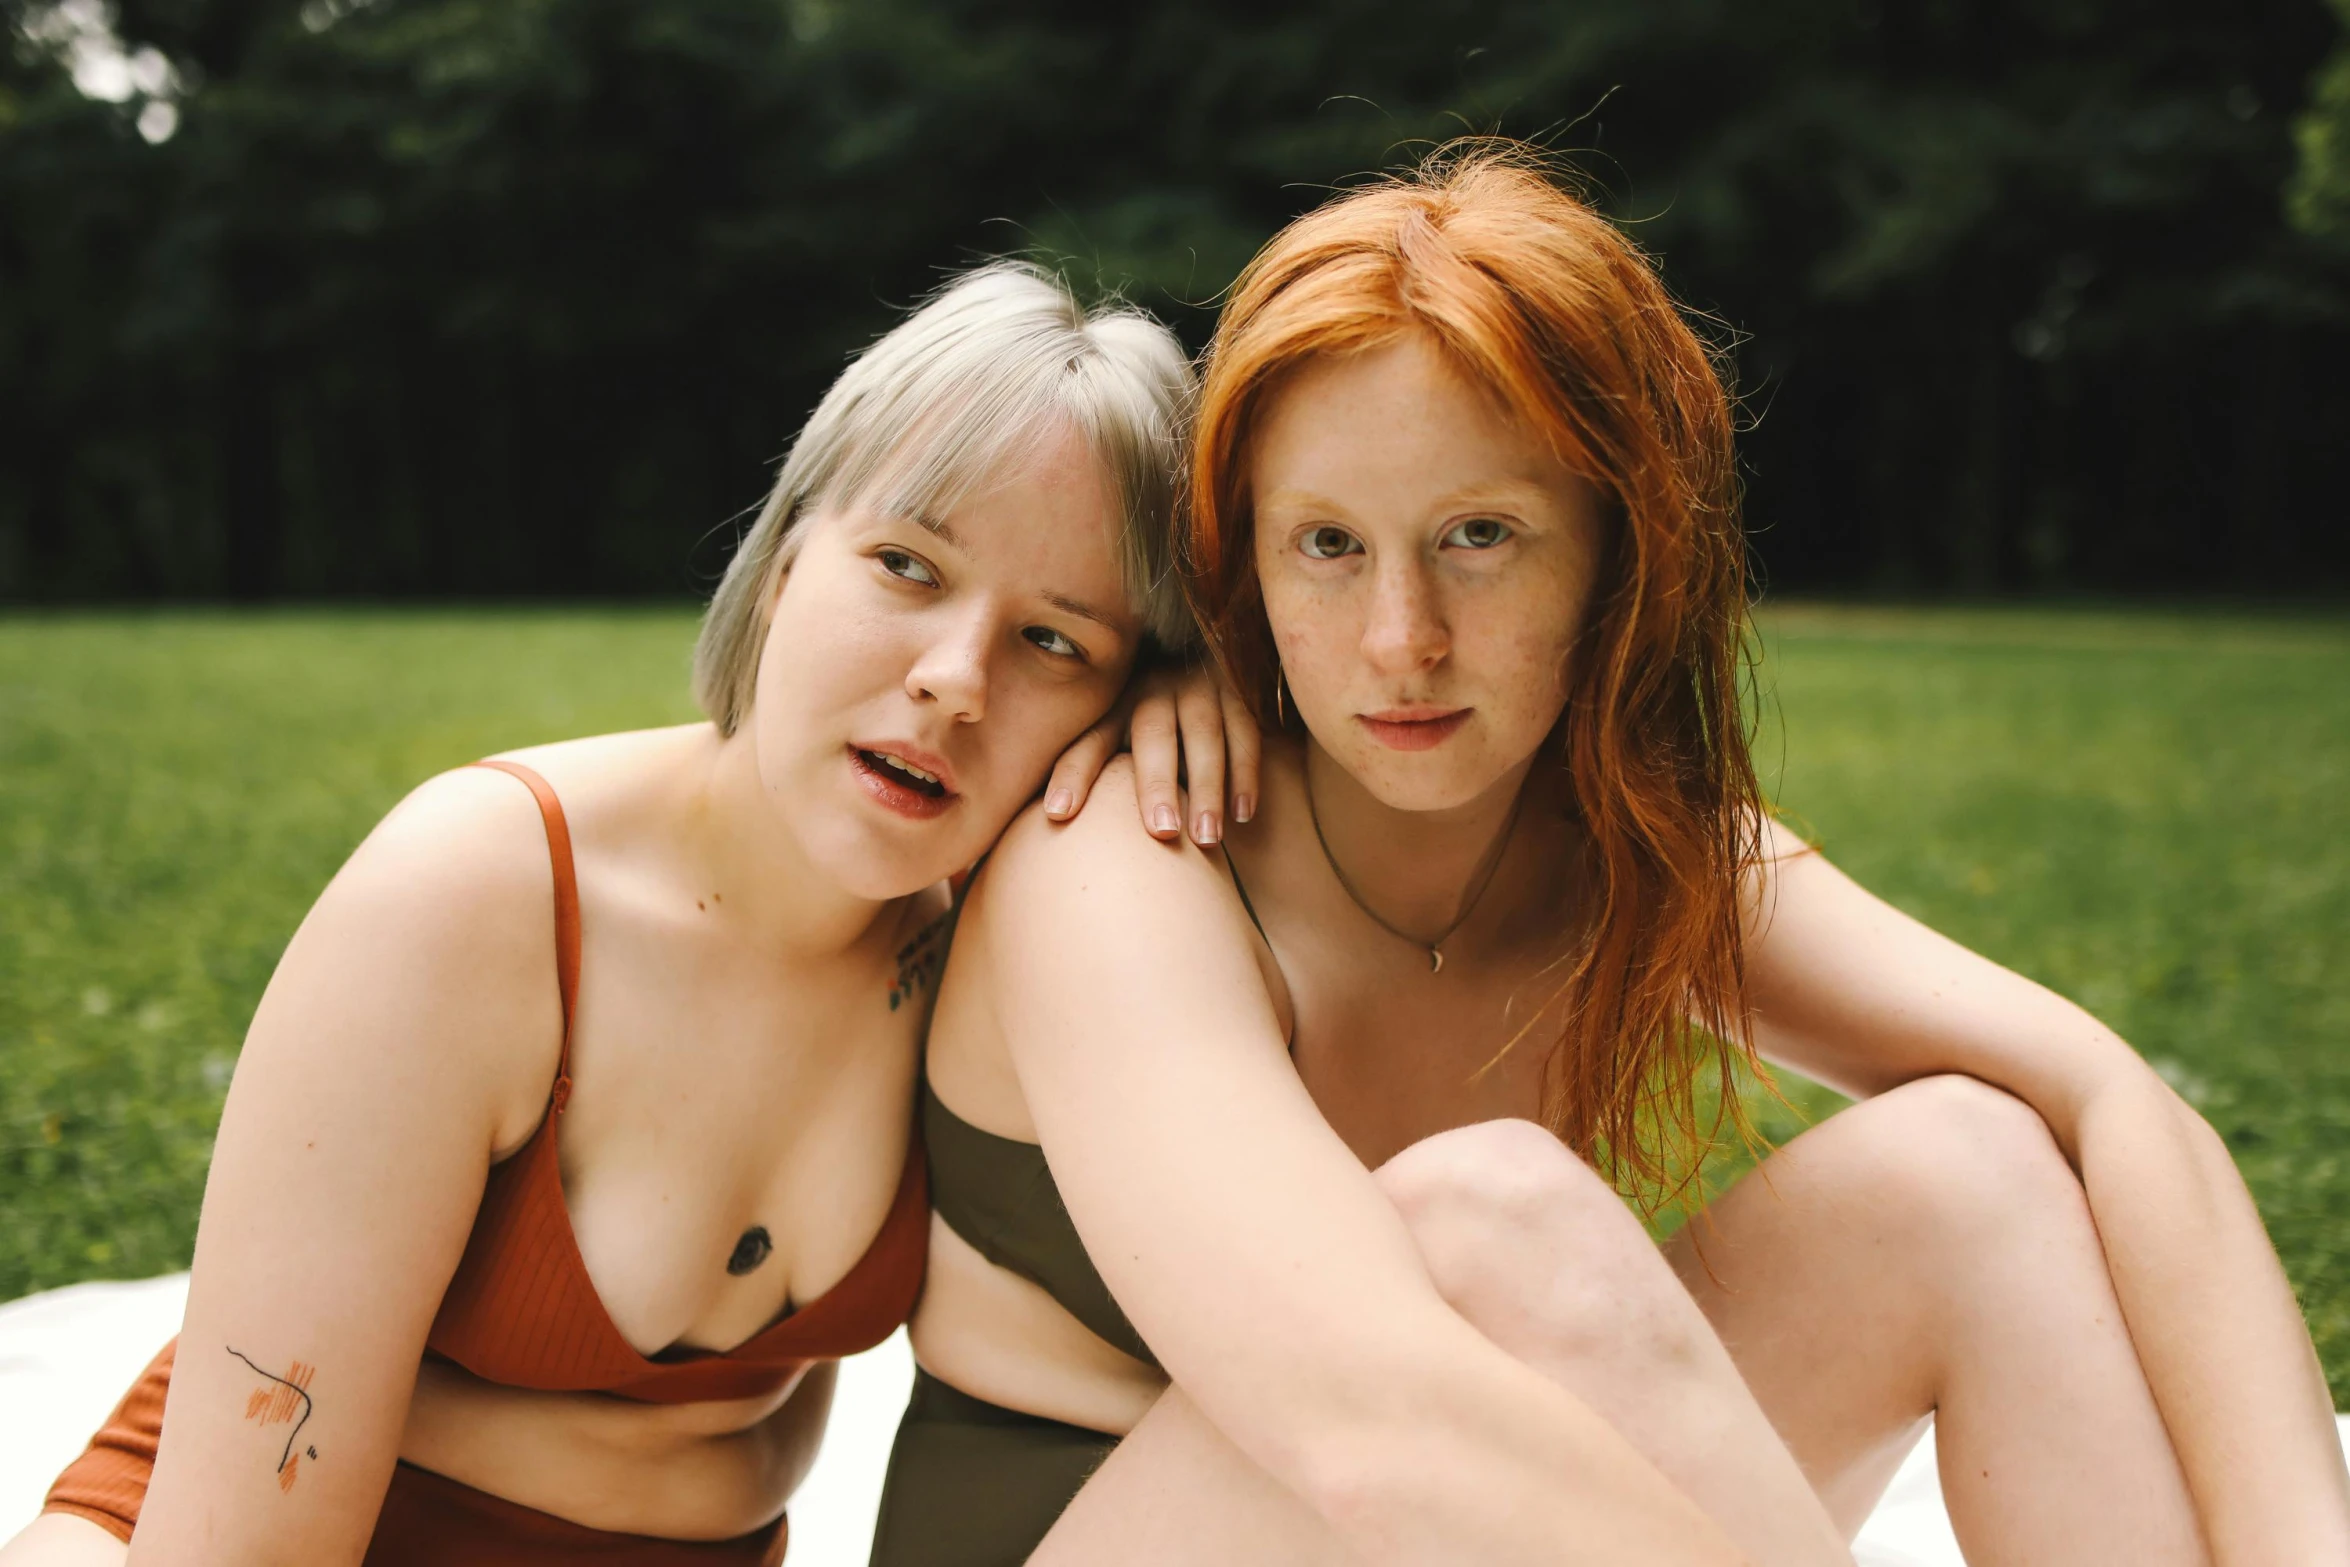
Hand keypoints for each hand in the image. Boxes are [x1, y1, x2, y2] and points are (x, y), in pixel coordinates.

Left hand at [1042, 661, 1260, 845]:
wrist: (1198, 651)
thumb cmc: (1144, 721)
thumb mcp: (1115, 729)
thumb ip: (1089, 763)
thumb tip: (1050, 817)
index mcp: (1115, 704)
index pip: (1089, 740)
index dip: (1073, 774)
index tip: (1057, 814)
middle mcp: (1154, 691)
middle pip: (1153, 735)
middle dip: (1157, 784)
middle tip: (1162, 833)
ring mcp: (1198, 688)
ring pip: (1204, 736)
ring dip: (1208, 787)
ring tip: (1207, 839)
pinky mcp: (1237, 692)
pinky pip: (1245, 733)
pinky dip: (1245, 774)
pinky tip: (1243, 814)